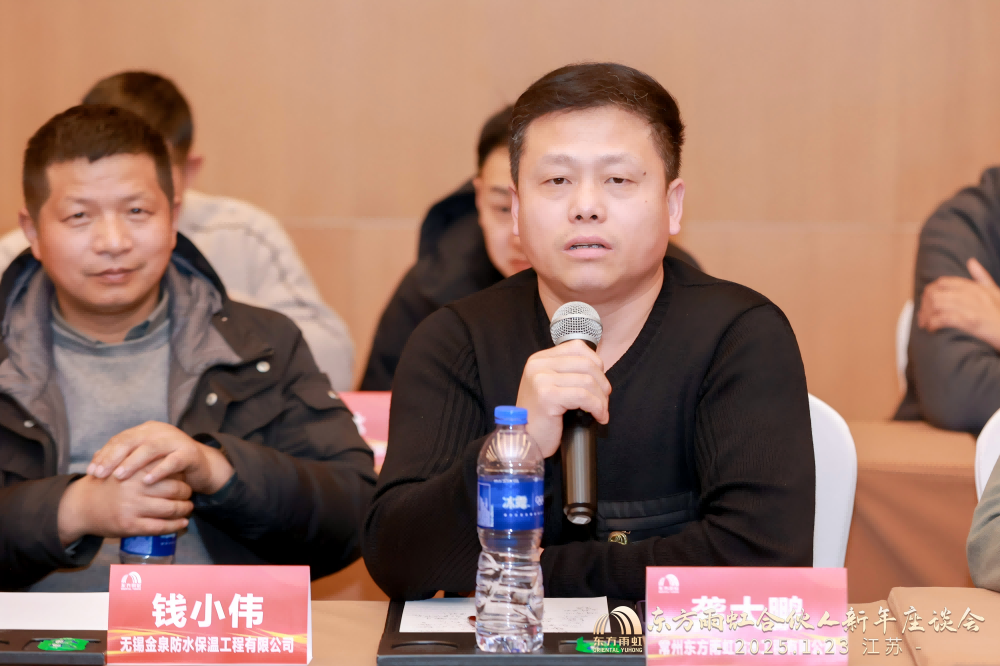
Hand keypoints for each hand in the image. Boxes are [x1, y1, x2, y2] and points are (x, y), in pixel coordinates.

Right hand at [57, 466, 191, 546]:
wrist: (81, 506)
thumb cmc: (107, 484)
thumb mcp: (123, 465)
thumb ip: (144, 461)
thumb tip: (172, 458)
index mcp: (134, 470)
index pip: (169, 469)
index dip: (181, 473)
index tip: (186, 475)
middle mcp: (134, 488)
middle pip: (174, 490)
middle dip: (186, 492)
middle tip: (190, 492)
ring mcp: (132, 508)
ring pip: (170, 509)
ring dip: (184, 509)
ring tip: (188, 507)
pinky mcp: (130, 526)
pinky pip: (160, 527)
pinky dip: (175, 526)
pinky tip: (183, 523)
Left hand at [87, 422, 233, 495]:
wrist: (202, 466)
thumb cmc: (168, 464)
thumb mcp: (145, 459)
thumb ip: (124, 457)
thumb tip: (94, 460)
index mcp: (147, 430)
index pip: (121, 439)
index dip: (105, 455)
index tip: (92, 472)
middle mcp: (160, 431)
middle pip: (132, 440)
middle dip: (113, 458)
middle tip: (101, 475)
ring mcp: (176, 440)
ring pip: (150, 448)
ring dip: (132, 463)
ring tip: (119, 477)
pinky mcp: (190, 453)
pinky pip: (173, 460)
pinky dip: (159, 470)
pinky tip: (147, 481)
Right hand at [516, 339, 610, 457]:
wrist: (524, 439)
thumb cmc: (541, 417)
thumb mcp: (550, 386)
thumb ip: (567, 372)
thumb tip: (599, 368)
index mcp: (539, 359)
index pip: (577, 347)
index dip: (596, 363)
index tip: (600, 382)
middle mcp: (537, 365)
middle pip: (586, 364)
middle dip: (602, 384)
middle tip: (604, 401)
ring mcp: (541, 380)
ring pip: (588, 380)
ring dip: (601, 399)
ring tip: (601, 411)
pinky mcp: (547, 396)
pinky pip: (584, 396)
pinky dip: (597, 407)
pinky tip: (599, 417)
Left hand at [918, 258, 999, 349]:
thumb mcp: (995, 292)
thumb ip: (982, 277)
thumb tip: (971, 261)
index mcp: (975, 287)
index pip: (942, 283)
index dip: (930, 293)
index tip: (926, 304)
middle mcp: (972, 294)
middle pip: (935, 294)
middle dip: (924, 307)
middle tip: (923, 318)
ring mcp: (971, 307)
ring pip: (937, 304)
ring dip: (927, 316)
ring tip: (926, 324)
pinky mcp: (971, 321)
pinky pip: (944, 318)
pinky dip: (934, 323)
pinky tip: (933, 329)